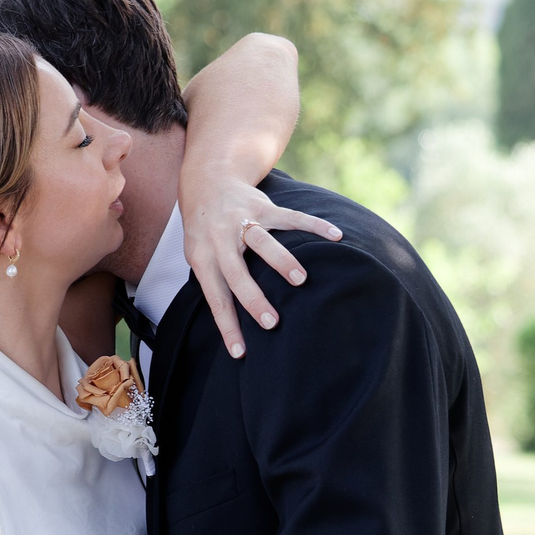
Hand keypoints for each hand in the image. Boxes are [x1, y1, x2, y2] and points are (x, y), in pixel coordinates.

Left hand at [178, 173, 340, 357]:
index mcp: (203, 257)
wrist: (208, 182)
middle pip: (236, 272)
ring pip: (263, 241)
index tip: (241, 352)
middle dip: (253, 298)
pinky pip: (292, 217)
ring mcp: (243, 220)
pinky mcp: (264, 206)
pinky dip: (315, 226)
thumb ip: (214, 282)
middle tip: (271, 322)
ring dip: (282, 261)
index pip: (215, 297)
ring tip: (300, 280)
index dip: (227, 326)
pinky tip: (336, 237)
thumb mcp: (198, 256)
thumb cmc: (205, 232)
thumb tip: (234, 326)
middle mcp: (220, 238)